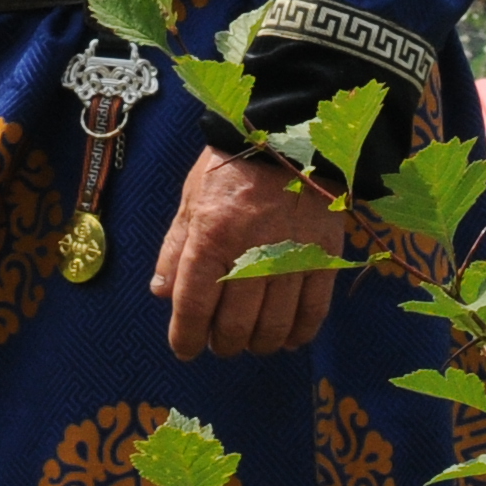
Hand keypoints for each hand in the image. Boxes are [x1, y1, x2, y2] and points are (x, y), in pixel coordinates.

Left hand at [150, 146, 347, 360]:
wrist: (288, 135)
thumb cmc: (231, 167)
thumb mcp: (191, 199)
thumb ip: (176, 248)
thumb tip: (162, 293)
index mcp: (211, 236)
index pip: (194, 305)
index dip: (186, 337)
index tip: (185, 349)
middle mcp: (251, 252)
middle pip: (234, 324)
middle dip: (222, 343)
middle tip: (218, 343)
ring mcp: (291, 257)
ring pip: (272, 325)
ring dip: (257, 343)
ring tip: (249, 341)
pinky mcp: (323, 256)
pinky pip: (313, 310)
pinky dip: (298, 333)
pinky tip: (286, 339)